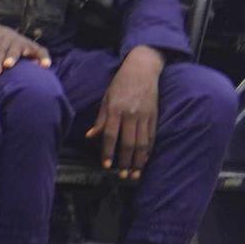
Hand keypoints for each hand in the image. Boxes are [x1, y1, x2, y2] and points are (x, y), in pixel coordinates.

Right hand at [0, 15, 49, 75]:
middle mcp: (15, 42)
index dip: (43, 57)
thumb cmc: (14, 46)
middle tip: (9, 65)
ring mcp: (1, 42)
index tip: (46, 66)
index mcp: (28, 45)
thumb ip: (34, 59)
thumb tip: (44, 70)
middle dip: (12, 57)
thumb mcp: (25, 50)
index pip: (39, 50)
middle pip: (14, 49)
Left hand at [88, 46, 163, 179]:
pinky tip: (144, 161)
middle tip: (122, 175)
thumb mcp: (106, 98)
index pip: (110, 135)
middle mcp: (130, 114)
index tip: (106, 165)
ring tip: (134, 174)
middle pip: (128, 143)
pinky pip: (151, 137)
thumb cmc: (121, 83)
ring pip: (142, 144)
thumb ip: (100, 119)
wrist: (142, 68)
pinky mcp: (154, 116)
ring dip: (138, 161)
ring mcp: (144, 116)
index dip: (107, 151)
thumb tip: (90, 136)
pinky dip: (148, 151)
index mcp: (115, 109)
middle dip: (125, 162)